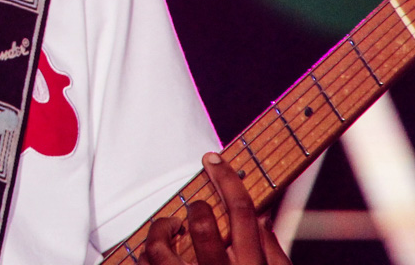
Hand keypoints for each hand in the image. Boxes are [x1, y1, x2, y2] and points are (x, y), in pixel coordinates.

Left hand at [141, 152, 291, 264]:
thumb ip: (271, 252)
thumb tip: (261, 218)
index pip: (241, 210)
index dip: (226, 178)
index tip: (213, 159)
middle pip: (201, 224)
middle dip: (196, 207)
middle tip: (195, 208)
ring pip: (160, 249)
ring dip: (159, 232)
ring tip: (167, 231)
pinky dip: (143, 256)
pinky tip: (152, 256)